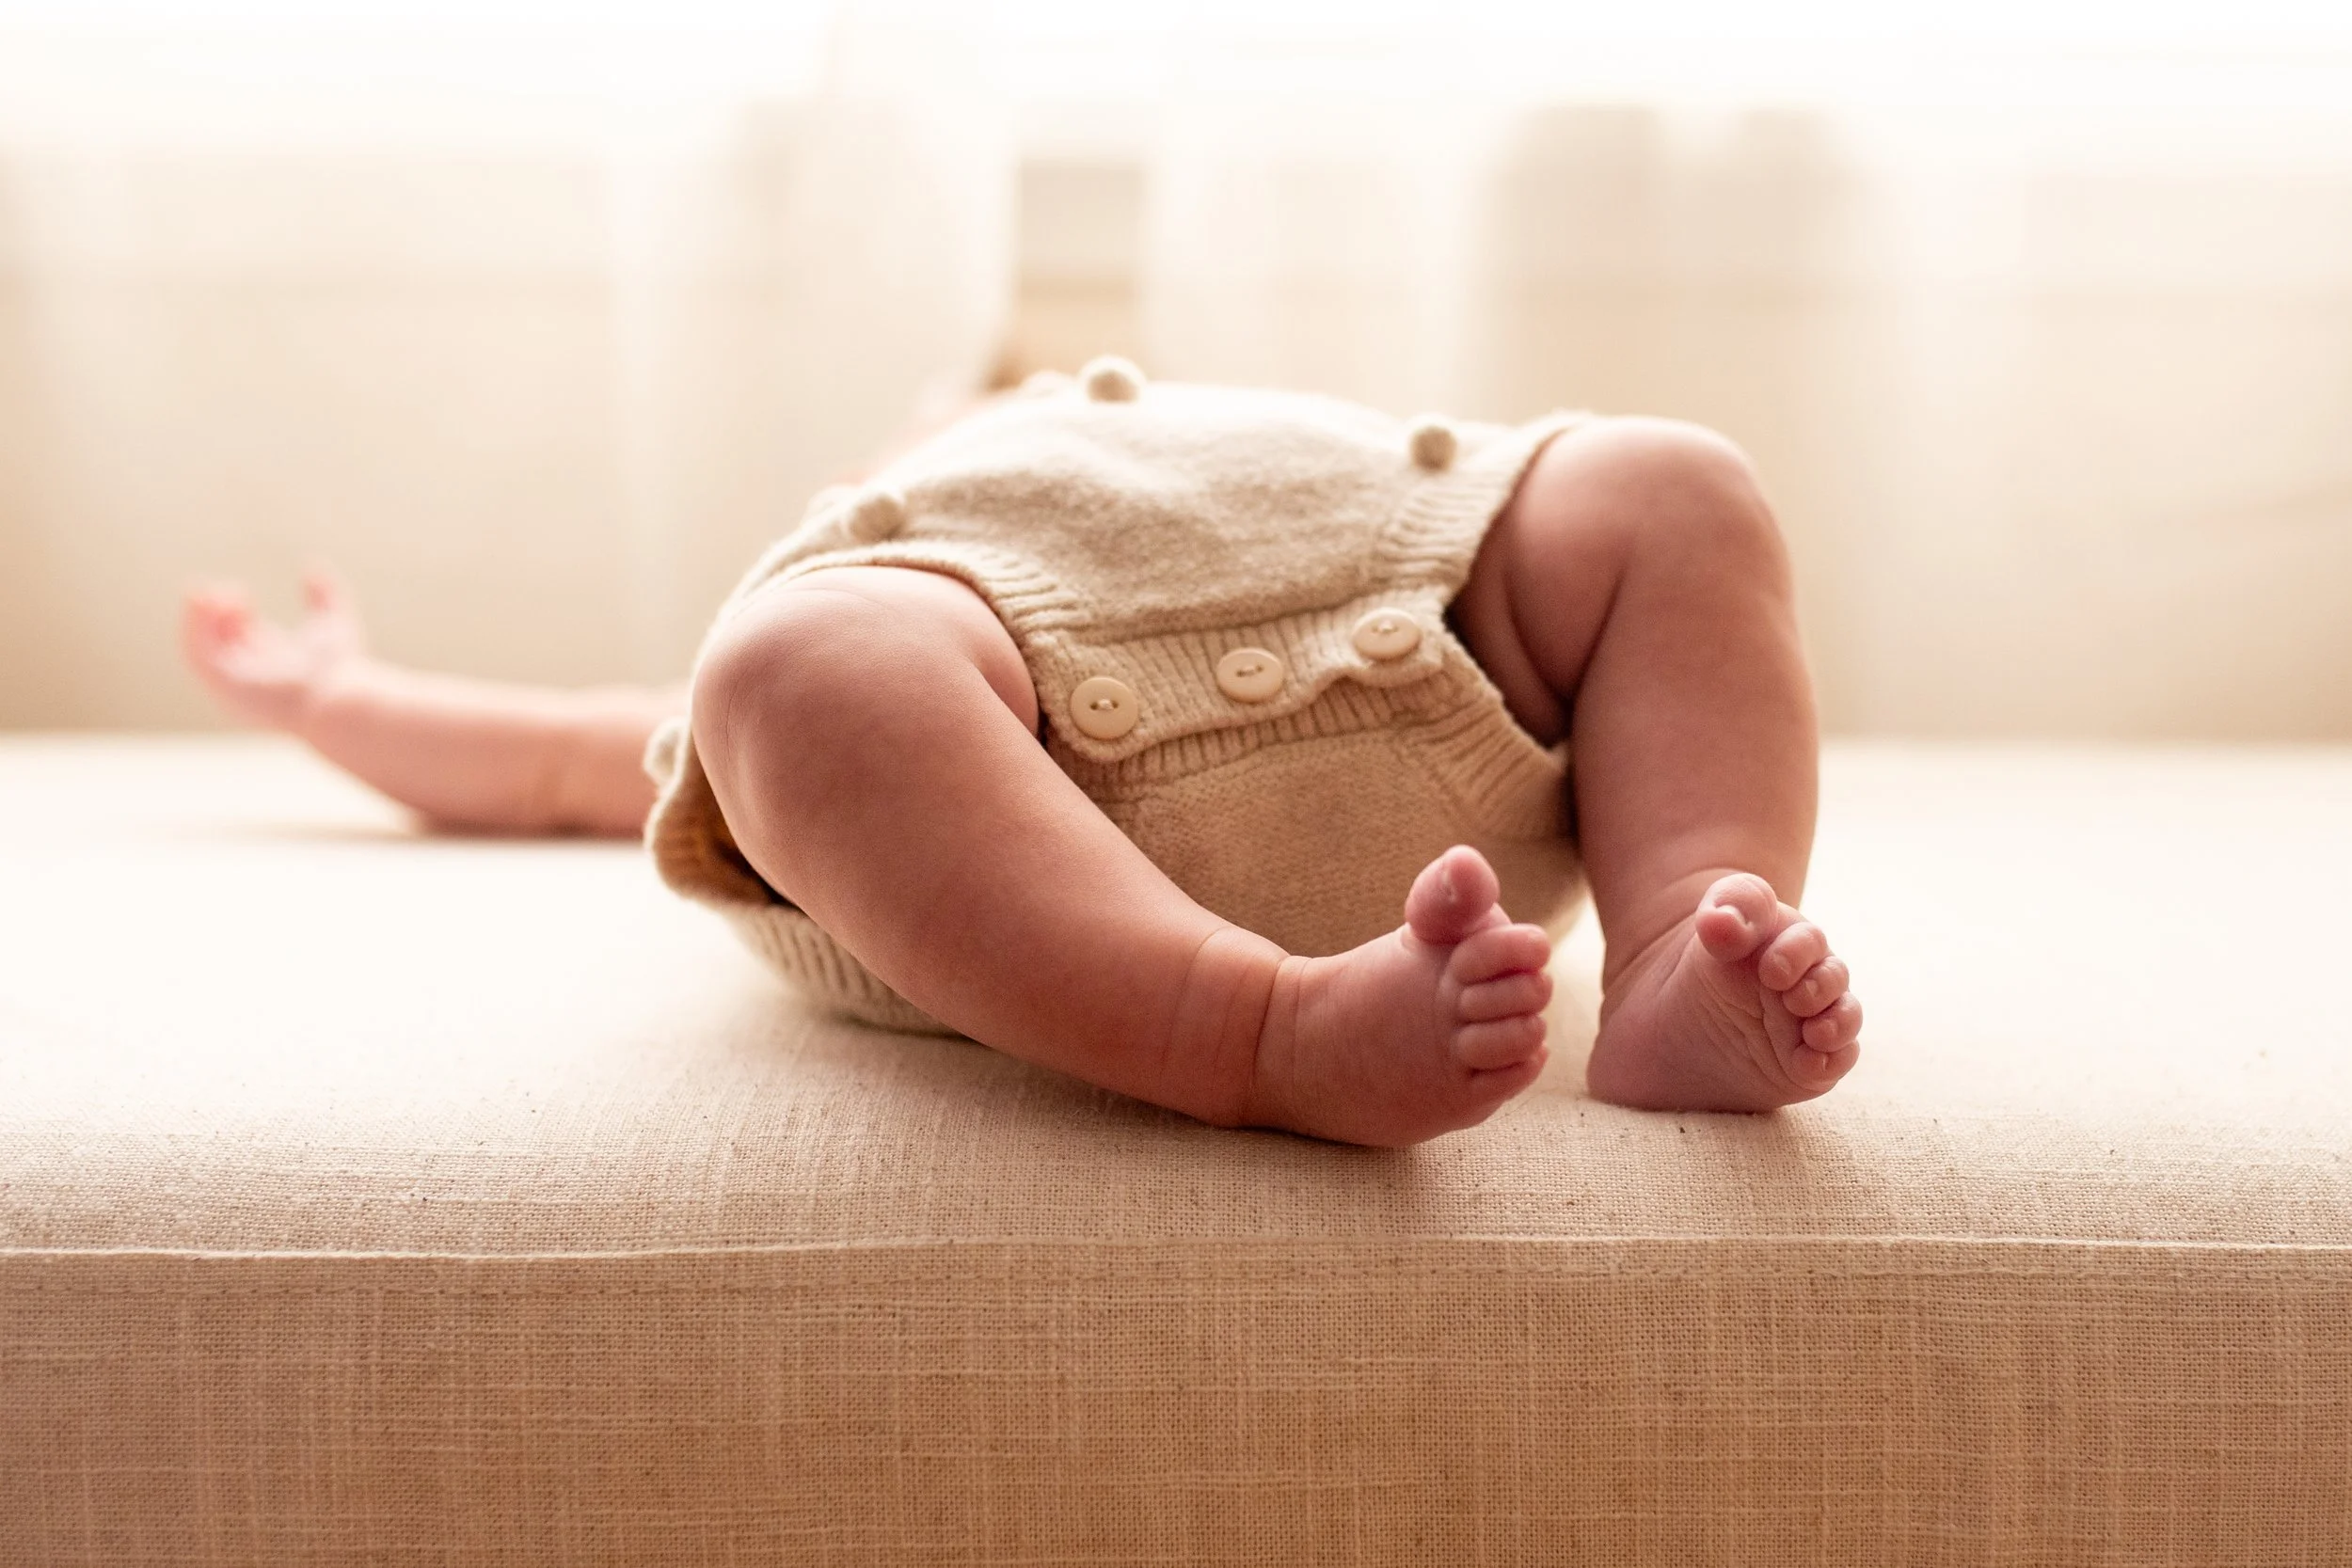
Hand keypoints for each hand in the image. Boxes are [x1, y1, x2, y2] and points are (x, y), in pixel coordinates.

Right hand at [181, 566, 368, 732]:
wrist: (334, 701)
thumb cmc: (339, 669)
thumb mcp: (333, 622)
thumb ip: (324, 595)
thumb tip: (312, 566)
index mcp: (270, 663)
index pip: (238, 633)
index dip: (233, 609)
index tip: (240, 592)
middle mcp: (247, 676)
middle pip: (218, 638)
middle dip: (213, 612)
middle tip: (221, 590)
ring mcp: (232, 684)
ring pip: (201, 647)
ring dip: (199, 617)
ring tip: (206, 592)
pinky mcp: (222, 686)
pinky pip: (196, 654)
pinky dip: (195, 627)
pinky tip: (203, 603)